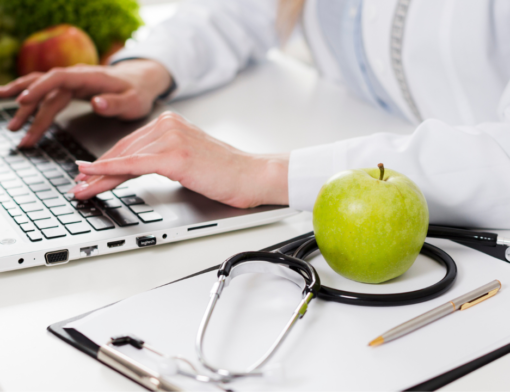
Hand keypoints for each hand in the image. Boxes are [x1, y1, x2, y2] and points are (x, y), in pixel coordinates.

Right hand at [0, 59, 171, 146]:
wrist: (140, 81)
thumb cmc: (137, 92)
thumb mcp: (134, 101)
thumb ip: (116, 103)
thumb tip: (97, 103)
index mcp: (90, 77)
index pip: (58, 78)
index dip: (40, 88)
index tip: (23, 100)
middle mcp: (77, 76)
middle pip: (46, 89)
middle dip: (29, 109)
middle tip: (16, 131)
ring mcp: (72, 82)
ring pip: (42, 91)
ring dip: (24, 106)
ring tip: (11, 126)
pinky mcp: (70, 89)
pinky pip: (47, 94)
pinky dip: (31, 101)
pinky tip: (17, 107)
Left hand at [71, 112, 288, 207]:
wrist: (252, 175)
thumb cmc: (227, 172)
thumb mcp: (190, 157)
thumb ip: (165, 156)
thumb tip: (139, 168)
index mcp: (171, 122)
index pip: (131, 143)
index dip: (107, 160)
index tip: (90, 172)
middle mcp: (169, 125)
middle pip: (123, 150)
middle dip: (98, 170)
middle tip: (79, 184)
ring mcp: (171, 138)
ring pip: (125, 159)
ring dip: (99, 175)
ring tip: (82, 188)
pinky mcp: (174, 156)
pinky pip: (134, 164)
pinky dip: (110, 171)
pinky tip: (94, 176)